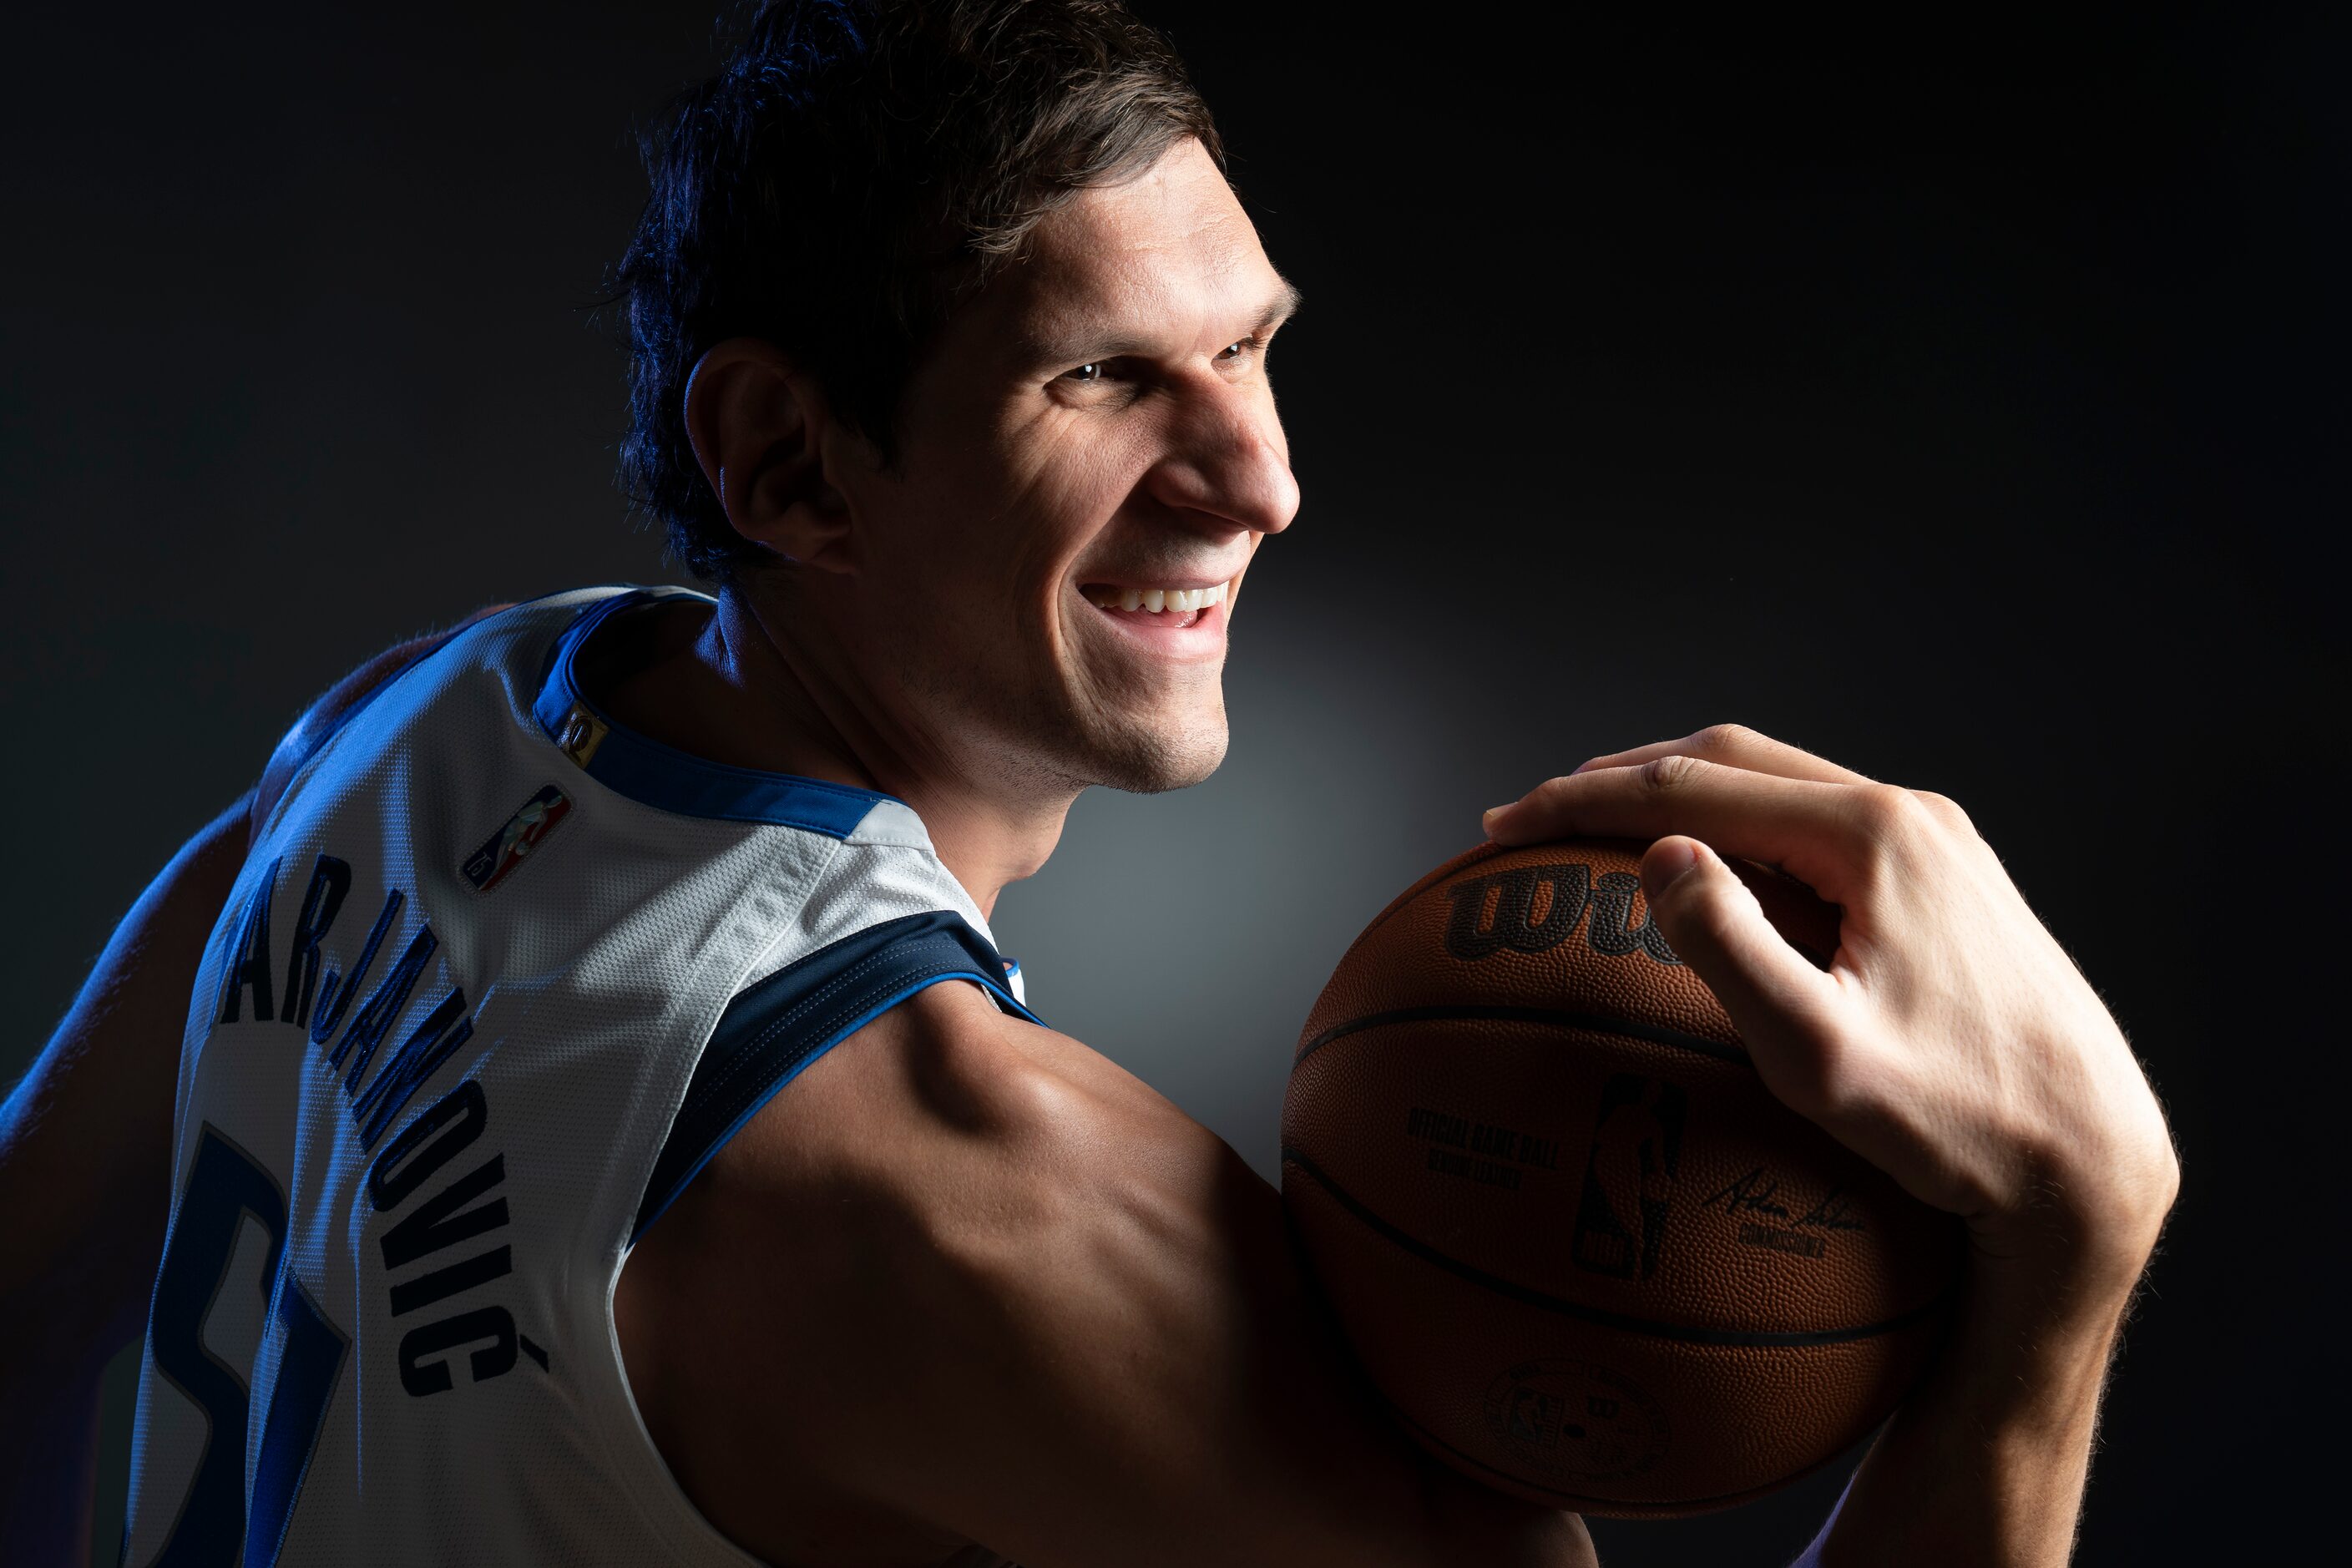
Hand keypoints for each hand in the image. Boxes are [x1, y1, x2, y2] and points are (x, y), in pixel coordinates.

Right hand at [1482, 725, 2178, 1311]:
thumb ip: (1732, 950)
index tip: (1502, 828)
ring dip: (1677, 794)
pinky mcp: (1949, 878)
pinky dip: (1736, 825)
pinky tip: (1706, 871)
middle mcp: (1909, 815)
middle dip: (1618, 779)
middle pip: (1729, 759)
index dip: (1582, 802)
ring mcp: (1936, 841)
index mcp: (1873, 837)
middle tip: (1528, 820)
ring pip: (1776, 781)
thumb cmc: (1957, 1127)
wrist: (2093, 1157)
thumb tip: (1657, 855)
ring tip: (1595, 831)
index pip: (1690, 789)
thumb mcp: (1822, 1058)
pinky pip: (1816, 820)